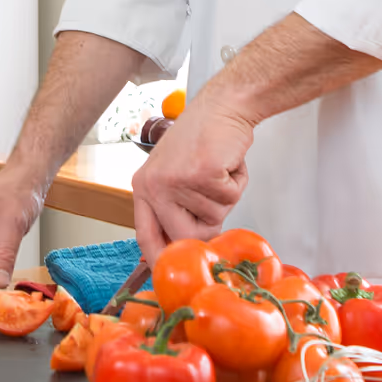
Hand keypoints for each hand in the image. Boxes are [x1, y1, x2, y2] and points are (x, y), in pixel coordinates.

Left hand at [131, 90, 255, 262]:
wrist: (222, 105)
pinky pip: (231, 200)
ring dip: (225, 198)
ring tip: (217, 170)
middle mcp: (155, 185)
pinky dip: (237, 183)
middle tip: (213, 197)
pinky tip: (227, 162)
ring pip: (214, 219)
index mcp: (143, 187)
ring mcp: (177, 180)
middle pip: (185, 238)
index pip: (145, 236)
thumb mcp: (172, 174)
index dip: (160, 260)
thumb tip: (179, 251)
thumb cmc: (201, 139)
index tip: (171, 275)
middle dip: (208, 227)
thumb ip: (171, 209)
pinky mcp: (203, 173)